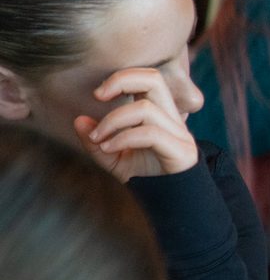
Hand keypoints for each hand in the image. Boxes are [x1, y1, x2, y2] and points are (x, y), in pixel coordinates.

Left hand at [73, 68, 198, 179]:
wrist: (170, 202)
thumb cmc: (145, 175)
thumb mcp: (113, 157)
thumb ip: (95, 140)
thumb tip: (78, 120)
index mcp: (160, 113)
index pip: (149, 78)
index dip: (123, 78)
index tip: (99, 95)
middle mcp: (172, 119)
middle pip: (154, 79)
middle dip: (122, 81)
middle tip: (99, 97)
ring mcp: (179, 134)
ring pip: (145, 109)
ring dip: (113, 120)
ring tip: (99, 138)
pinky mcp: (181, 151)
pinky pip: (149, 134)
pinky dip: (123, 138)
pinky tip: (109, 148)